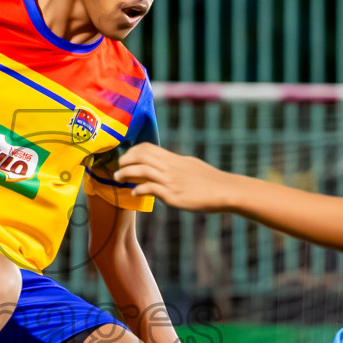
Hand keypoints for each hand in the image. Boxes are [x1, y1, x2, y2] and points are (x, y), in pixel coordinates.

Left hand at [113, 144, 234, 211]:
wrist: (224, 190)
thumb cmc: (210, 180)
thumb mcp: (191, 166)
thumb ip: (175, 165)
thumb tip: (165, 165)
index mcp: (174, 158)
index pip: (147, 148)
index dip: (132, 151)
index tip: (126, 159)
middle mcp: (170, 167)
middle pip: (141, 155)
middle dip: (125, 160)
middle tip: (118, 168)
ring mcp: (171, 180)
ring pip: (142, 169)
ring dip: (126, 173)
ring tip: (119, 178)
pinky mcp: (173, 194)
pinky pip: (151, 188)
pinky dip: (139, 189)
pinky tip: (135, 192)